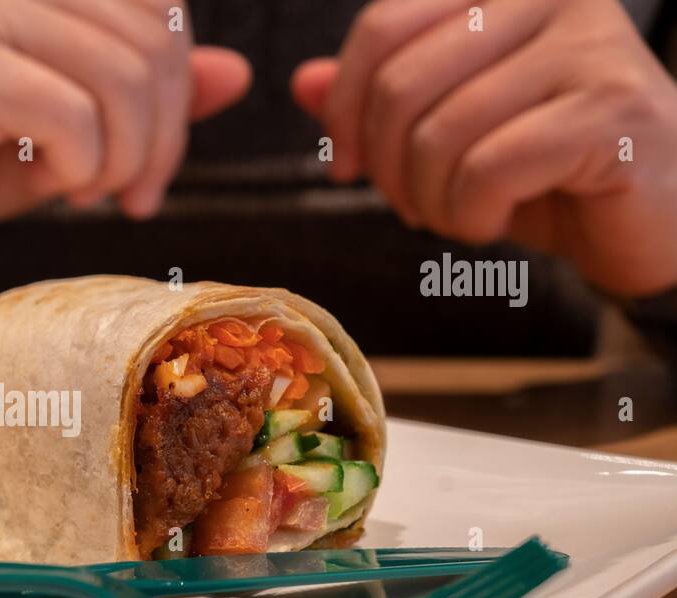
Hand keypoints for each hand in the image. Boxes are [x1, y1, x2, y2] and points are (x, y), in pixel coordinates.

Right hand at [0, 0, 251, 256]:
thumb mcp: (81, 133)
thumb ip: (152, 98)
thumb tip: (235, 73)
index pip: (156, 4)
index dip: (181, 84)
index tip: (153, 160)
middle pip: (151, 43)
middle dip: (162, 139)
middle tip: (135, 196)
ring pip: (122, 79)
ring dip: (123, 160)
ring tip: (86, 192)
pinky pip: (72, 115)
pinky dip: (80, 167)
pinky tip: (48, 185)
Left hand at [292, 0, 676, 296]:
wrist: (647, 217)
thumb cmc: (545, 168)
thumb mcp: (448, 130)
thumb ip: (379, 99)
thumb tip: (302, 83)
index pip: (381, 28)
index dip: (345, 110)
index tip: (348, 166)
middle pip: (400, 85)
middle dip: (389, 168)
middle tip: (415, 206)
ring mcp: (589, 46)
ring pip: (441, 134)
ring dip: (434, 201)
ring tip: (465, 213)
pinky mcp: (612, 108)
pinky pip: (489, 169)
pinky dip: (474, 215)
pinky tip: (498, 221)